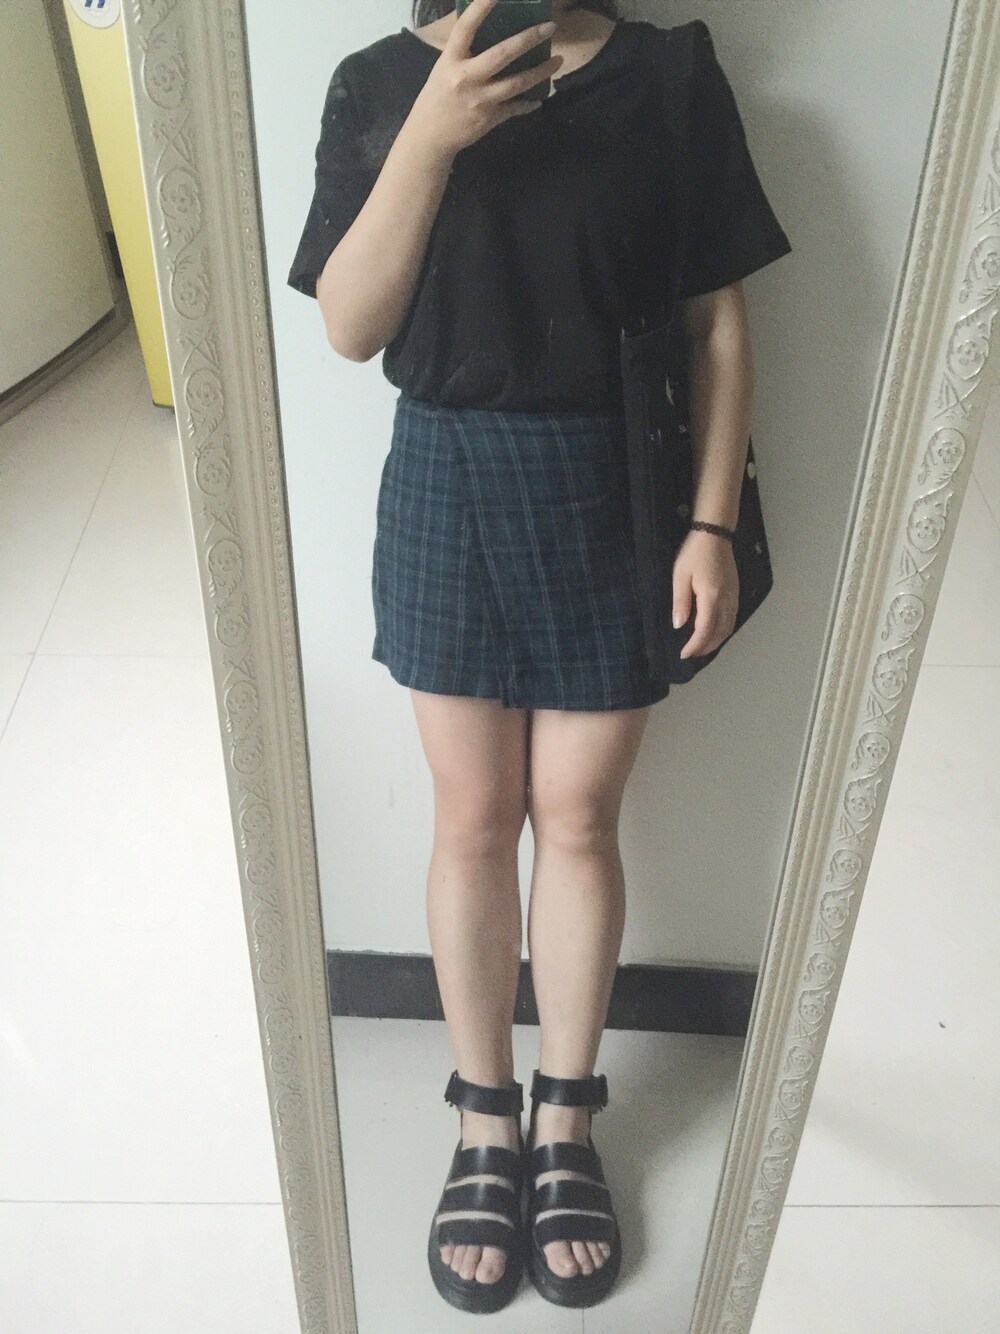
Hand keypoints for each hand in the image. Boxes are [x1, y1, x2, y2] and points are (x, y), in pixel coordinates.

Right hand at [407, 0, 563, 157]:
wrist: (430, 137)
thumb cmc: (437, 96)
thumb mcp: (444, 67)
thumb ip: (464, 51)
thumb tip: (484, 27)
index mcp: (451, 60)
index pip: (466, 27)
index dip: (481, 7)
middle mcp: (465, 78)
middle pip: (501, 55)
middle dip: (528, 39)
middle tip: (550, 27)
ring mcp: (480, 100)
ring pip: (516, 83)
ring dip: (540, 72)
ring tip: (558, 61)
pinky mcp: (489, 119)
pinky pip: (515, 108)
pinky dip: (528, 103)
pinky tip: (539, 98)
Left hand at [671, 529, 738, 658]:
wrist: (715, 534)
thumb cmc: (694, 553)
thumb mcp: (680, 575)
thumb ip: (680, 602)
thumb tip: (679, 625)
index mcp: (711, 597)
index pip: (704, 630)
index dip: (695, 645)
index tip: (684, 654)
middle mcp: (726, 600)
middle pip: (720, 633)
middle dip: (706, 647)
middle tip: (691, 654)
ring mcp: (734, 596)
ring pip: (729, 628)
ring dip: (716, 641)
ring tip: (701, 647)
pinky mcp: (736, 592)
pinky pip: (732, 618)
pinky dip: (724, 630)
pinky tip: (714, 632)